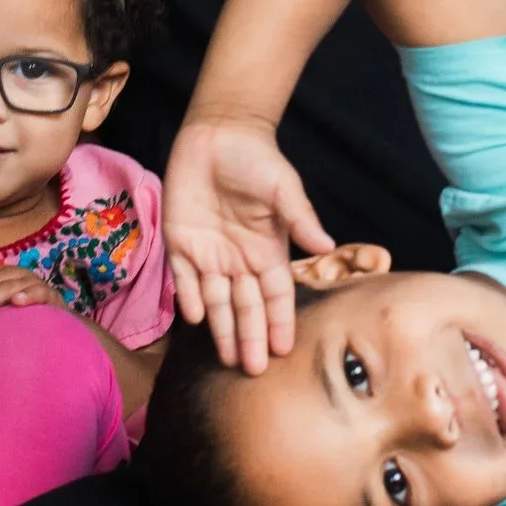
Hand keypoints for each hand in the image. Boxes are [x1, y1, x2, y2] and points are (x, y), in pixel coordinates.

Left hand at [164, 115, 334, 373]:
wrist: (217, 135)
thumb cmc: (257, 160)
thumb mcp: (283, 187)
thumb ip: (300, 218)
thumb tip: (326, 246)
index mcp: (268, 250)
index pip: (276, 295)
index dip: (279, 322)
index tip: (285, 350)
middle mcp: (239, 260)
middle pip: (246, 306)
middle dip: (251, 337)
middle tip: (255, 370)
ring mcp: (209, 253)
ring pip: (217, 300)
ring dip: (222, 329)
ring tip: (228, 359)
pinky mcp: (180, 242)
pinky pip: (183, 278)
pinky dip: (189, 298)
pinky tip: (195, 320)